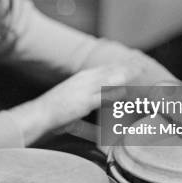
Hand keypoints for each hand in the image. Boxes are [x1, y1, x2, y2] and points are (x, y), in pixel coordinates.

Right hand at [10, 65, 130, 144]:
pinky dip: (115, 91)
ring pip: (109, 78)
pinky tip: (125, 89)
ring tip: (140, 71)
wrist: (39, 115)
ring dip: (124, 74)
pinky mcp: (83, 101)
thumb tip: (106, 118)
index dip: (120, 66)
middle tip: (142, 64)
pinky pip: (102, 94)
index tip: (133, 64)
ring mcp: (84, 89)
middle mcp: (84, 80)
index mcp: (82, 78)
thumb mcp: (75, 109)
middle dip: (127, 67)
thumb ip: (92, 109)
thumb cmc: (54, 114)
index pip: (106, 69)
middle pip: (110, 70)